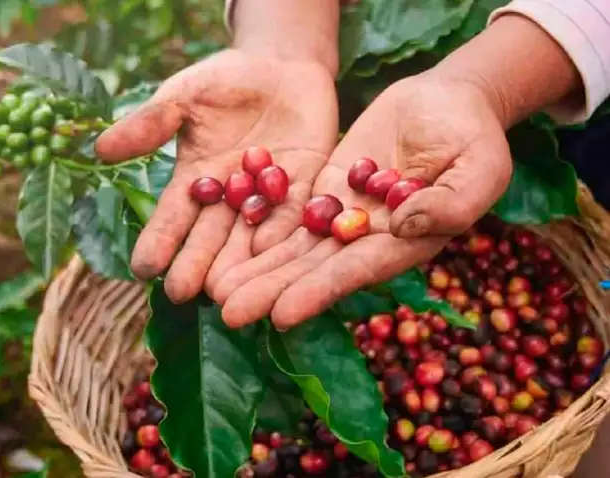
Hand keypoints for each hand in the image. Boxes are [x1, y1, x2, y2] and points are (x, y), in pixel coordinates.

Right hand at [95, 49, 337, 302]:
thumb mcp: (183, 97)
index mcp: (195, 181)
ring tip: (226, 292)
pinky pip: (294, 214)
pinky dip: (282, 232)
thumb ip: (150, 123)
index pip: (172, 217)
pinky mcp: (305, 188)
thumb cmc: (224, 79)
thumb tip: (99, 148)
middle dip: (196, 264)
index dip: (158, 241)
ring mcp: (266, 197)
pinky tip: (270, 253)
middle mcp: (228, 199)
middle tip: (183, 293)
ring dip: (238, 265)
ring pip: (250, 237)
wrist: (281, 65)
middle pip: (210, 238)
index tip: (143, 267)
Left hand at [212, 72, 513, 328]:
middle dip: (272, 290)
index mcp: (406, 244)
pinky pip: (291, 211)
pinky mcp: (327, 189)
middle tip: (228, 312)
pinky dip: (262, 228)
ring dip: (257, 268)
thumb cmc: (475, 136)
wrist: (449, 102)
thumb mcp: (479, 167)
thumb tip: (400, 226)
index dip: (318, 292)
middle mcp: (369, 239)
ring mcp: (345, 215)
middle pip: (314, 268)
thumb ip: (450, 202)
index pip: (356, 271)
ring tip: (216, 291)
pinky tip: (228, 245)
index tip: (281, 314)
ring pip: (295, 246)